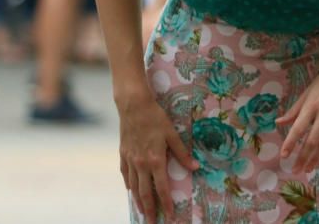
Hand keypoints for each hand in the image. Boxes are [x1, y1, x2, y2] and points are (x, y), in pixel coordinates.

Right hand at [117, 91, 197, 221]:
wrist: (133, 106)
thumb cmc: (155, 118)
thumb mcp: (172, 134)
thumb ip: (182, 153)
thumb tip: (195, 167)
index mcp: (155, 160)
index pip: (162, 188)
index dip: (167, 203)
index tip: (170, 215)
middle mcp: (141, 164)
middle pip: (145, 193)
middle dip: (150, 209)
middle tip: (153, 222)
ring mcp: (130, 160)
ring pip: (133, 186)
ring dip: (138, 201)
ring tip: (142, 212)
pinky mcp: (123, 154)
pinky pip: (125, 174)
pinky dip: (128, 185)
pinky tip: (130, 190)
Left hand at [276, 50, 318, 172]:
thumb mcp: (308, 91)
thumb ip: (294, 109)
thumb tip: (279, 122)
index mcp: (311, 106)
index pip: (298, 129)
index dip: (290, 143)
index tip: (284, 156)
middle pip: (312, 141)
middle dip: (302, 158)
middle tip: (295, 170)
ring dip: (316, 159)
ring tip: (309, 169)